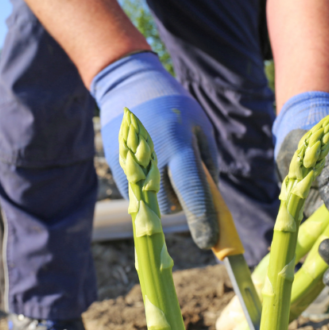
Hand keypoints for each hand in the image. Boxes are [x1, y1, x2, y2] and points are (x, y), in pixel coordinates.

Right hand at [92, 52, 219, 248]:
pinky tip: (151, 164)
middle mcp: (153, 160)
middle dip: (183, 204)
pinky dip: (150, 189)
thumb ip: (208, 165)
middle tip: (186, 180)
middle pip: (171, 206)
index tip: (210, 241)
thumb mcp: (201, 127)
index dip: (202, 220)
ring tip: (167, 166)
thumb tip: (210, 201)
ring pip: (153, 205)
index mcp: (178, 148)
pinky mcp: (118, 170)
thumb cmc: (174, 108)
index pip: (192, 193)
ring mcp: (131, 166)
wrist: (130, 88)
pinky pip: (139, 196)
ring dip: (166, 197)